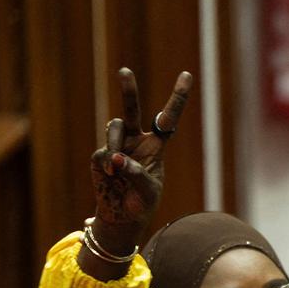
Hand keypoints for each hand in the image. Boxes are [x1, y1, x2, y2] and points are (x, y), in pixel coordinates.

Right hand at [89, 68, 193, 251]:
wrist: (123, 216)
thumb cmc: (142, 202)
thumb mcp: (147, 191)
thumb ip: (135, 173)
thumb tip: (117, 158)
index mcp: (157, 146)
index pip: (168, 119)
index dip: (177, 97)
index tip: (186, 75)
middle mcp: (137, 140)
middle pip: (133, 110)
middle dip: (128, 91)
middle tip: (125, 71)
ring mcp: (118, 145)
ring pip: (114, 127)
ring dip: (115, 142)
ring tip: (117, 167)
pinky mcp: (101, 155)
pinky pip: (103, 150)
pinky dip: (108, 162)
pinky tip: (111, 175)